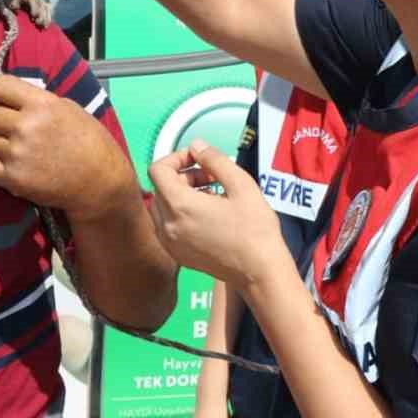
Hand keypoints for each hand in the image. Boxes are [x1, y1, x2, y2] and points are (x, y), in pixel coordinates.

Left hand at [0, 74, 135, 220]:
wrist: (99, 182)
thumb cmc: (90, 142)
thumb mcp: (69, 109)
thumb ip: (38, 101)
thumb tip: (10, 98)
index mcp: (41, 104)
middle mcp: (25, 126)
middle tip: (9, 127)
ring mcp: (17, 154)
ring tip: (18, 149)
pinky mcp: (12, 179)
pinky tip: (14, 164)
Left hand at [147, 140, 284, 292]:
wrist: (259, 272)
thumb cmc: (255, 229)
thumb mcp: (241, 184)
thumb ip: (214, 160)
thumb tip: (196, 145)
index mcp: (180, 205)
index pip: (157, 170)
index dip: (176, 158)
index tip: (199, 160)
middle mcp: (167, 225)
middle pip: (159, 187)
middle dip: (182, 175)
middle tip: (212, 178)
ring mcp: (170, 243)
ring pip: (161, 207)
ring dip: (180, 194)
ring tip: (212, 195)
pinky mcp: (178, 255)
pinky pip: (167, 226)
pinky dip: (180, 214)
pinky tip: (208, 215)